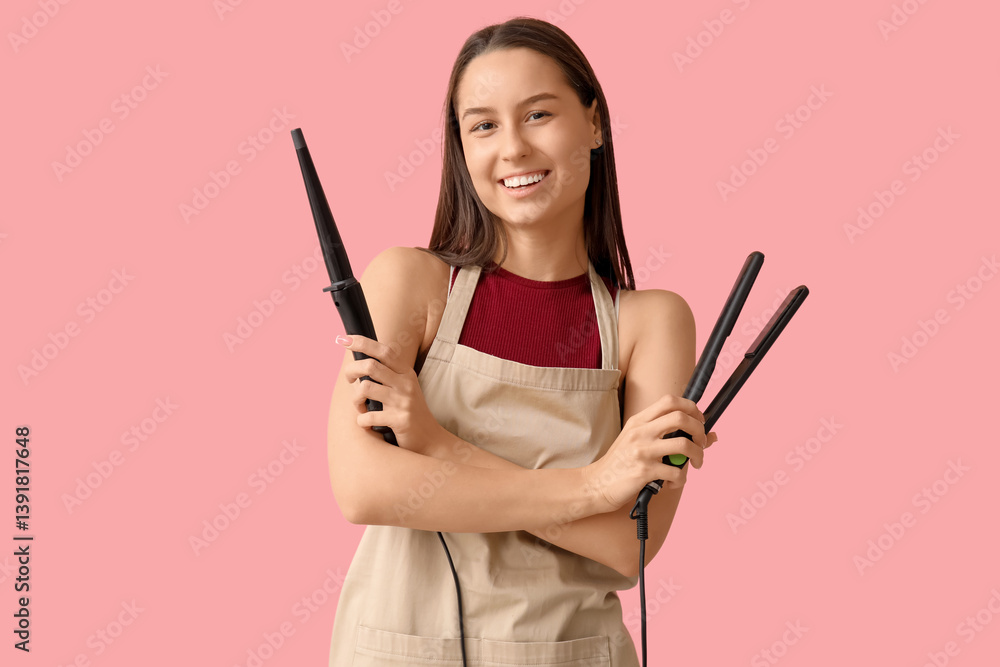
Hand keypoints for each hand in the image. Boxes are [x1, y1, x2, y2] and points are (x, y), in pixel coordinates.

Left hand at [336, 334, 441, 454]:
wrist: (430, 439)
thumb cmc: (410, 412)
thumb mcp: (404, 389)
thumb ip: (387, 375)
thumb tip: (361, 363)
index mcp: (406, 373)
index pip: (384, 351)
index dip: (362, 343)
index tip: (345, 339)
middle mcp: (406, 384)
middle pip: (370, 365)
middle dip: (351, 371)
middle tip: (349, 380)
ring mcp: (403, 401)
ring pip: (365, 388)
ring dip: (355, 400)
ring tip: (361, 407)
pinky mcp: (400, 420)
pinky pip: (368, 416)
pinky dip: (362, 422)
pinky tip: (368, 424)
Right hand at [582, 394, 717, 513]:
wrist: (596, 484)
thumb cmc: (620, 463)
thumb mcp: (639, 441)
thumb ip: (669, 436)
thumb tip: (712, 436)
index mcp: (639, 421)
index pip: (670, 401)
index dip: (691, 408)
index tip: (699, 421)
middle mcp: (640, 432)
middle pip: (681, 417)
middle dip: (700, 430)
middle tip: (701, 443)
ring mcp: (642, 451)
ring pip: (684, 444)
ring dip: (697, 456)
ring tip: (695, 464)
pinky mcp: (644, 471)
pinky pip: (676, 472)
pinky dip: (680, 479)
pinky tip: (672, 482)